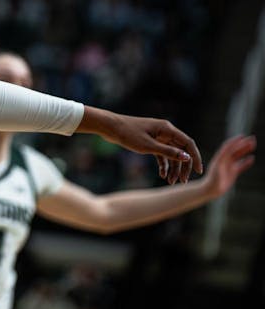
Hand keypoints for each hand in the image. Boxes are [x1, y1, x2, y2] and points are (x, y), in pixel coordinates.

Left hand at [85, 108, 202, 183]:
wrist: (109, 127)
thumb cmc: (128, 134)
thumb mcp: (148, 146)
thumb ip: (168, 152)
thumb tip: (187, 157)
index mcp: (167, 129)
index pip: (188, 143)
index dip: (195, 157)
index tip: (198, 172)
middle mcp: (165, 131)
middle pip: (181, 150)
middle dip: (183, 166)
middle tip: (182, 181)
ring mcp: (158, 136)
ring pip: (171, 153)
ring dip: (173, 167)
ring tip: (171, 182)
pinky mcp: (150, 141)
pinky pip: (161, 154)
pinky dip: (163, 164)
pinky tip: (162, 175)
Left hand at [202, 134, 255, 196]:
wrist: (210, 190)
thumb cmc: (212, 180)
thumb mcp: (217, 169)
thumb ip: (222, 160)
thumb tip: (227, 152)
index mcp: (220, 158)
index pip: (228, 147)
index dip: (235, 141)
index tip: (242, 136)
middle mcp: (224, 160)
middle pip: (234, 150)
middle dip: (243, 144)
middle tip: (252, 138)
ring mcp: (228, 166)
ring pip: (238, 156)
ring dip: (245, 150)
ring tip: (253, 145)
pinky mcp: (232, 172)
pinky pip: (240, 165)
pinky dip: (246, 162)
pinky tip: (252, 158)